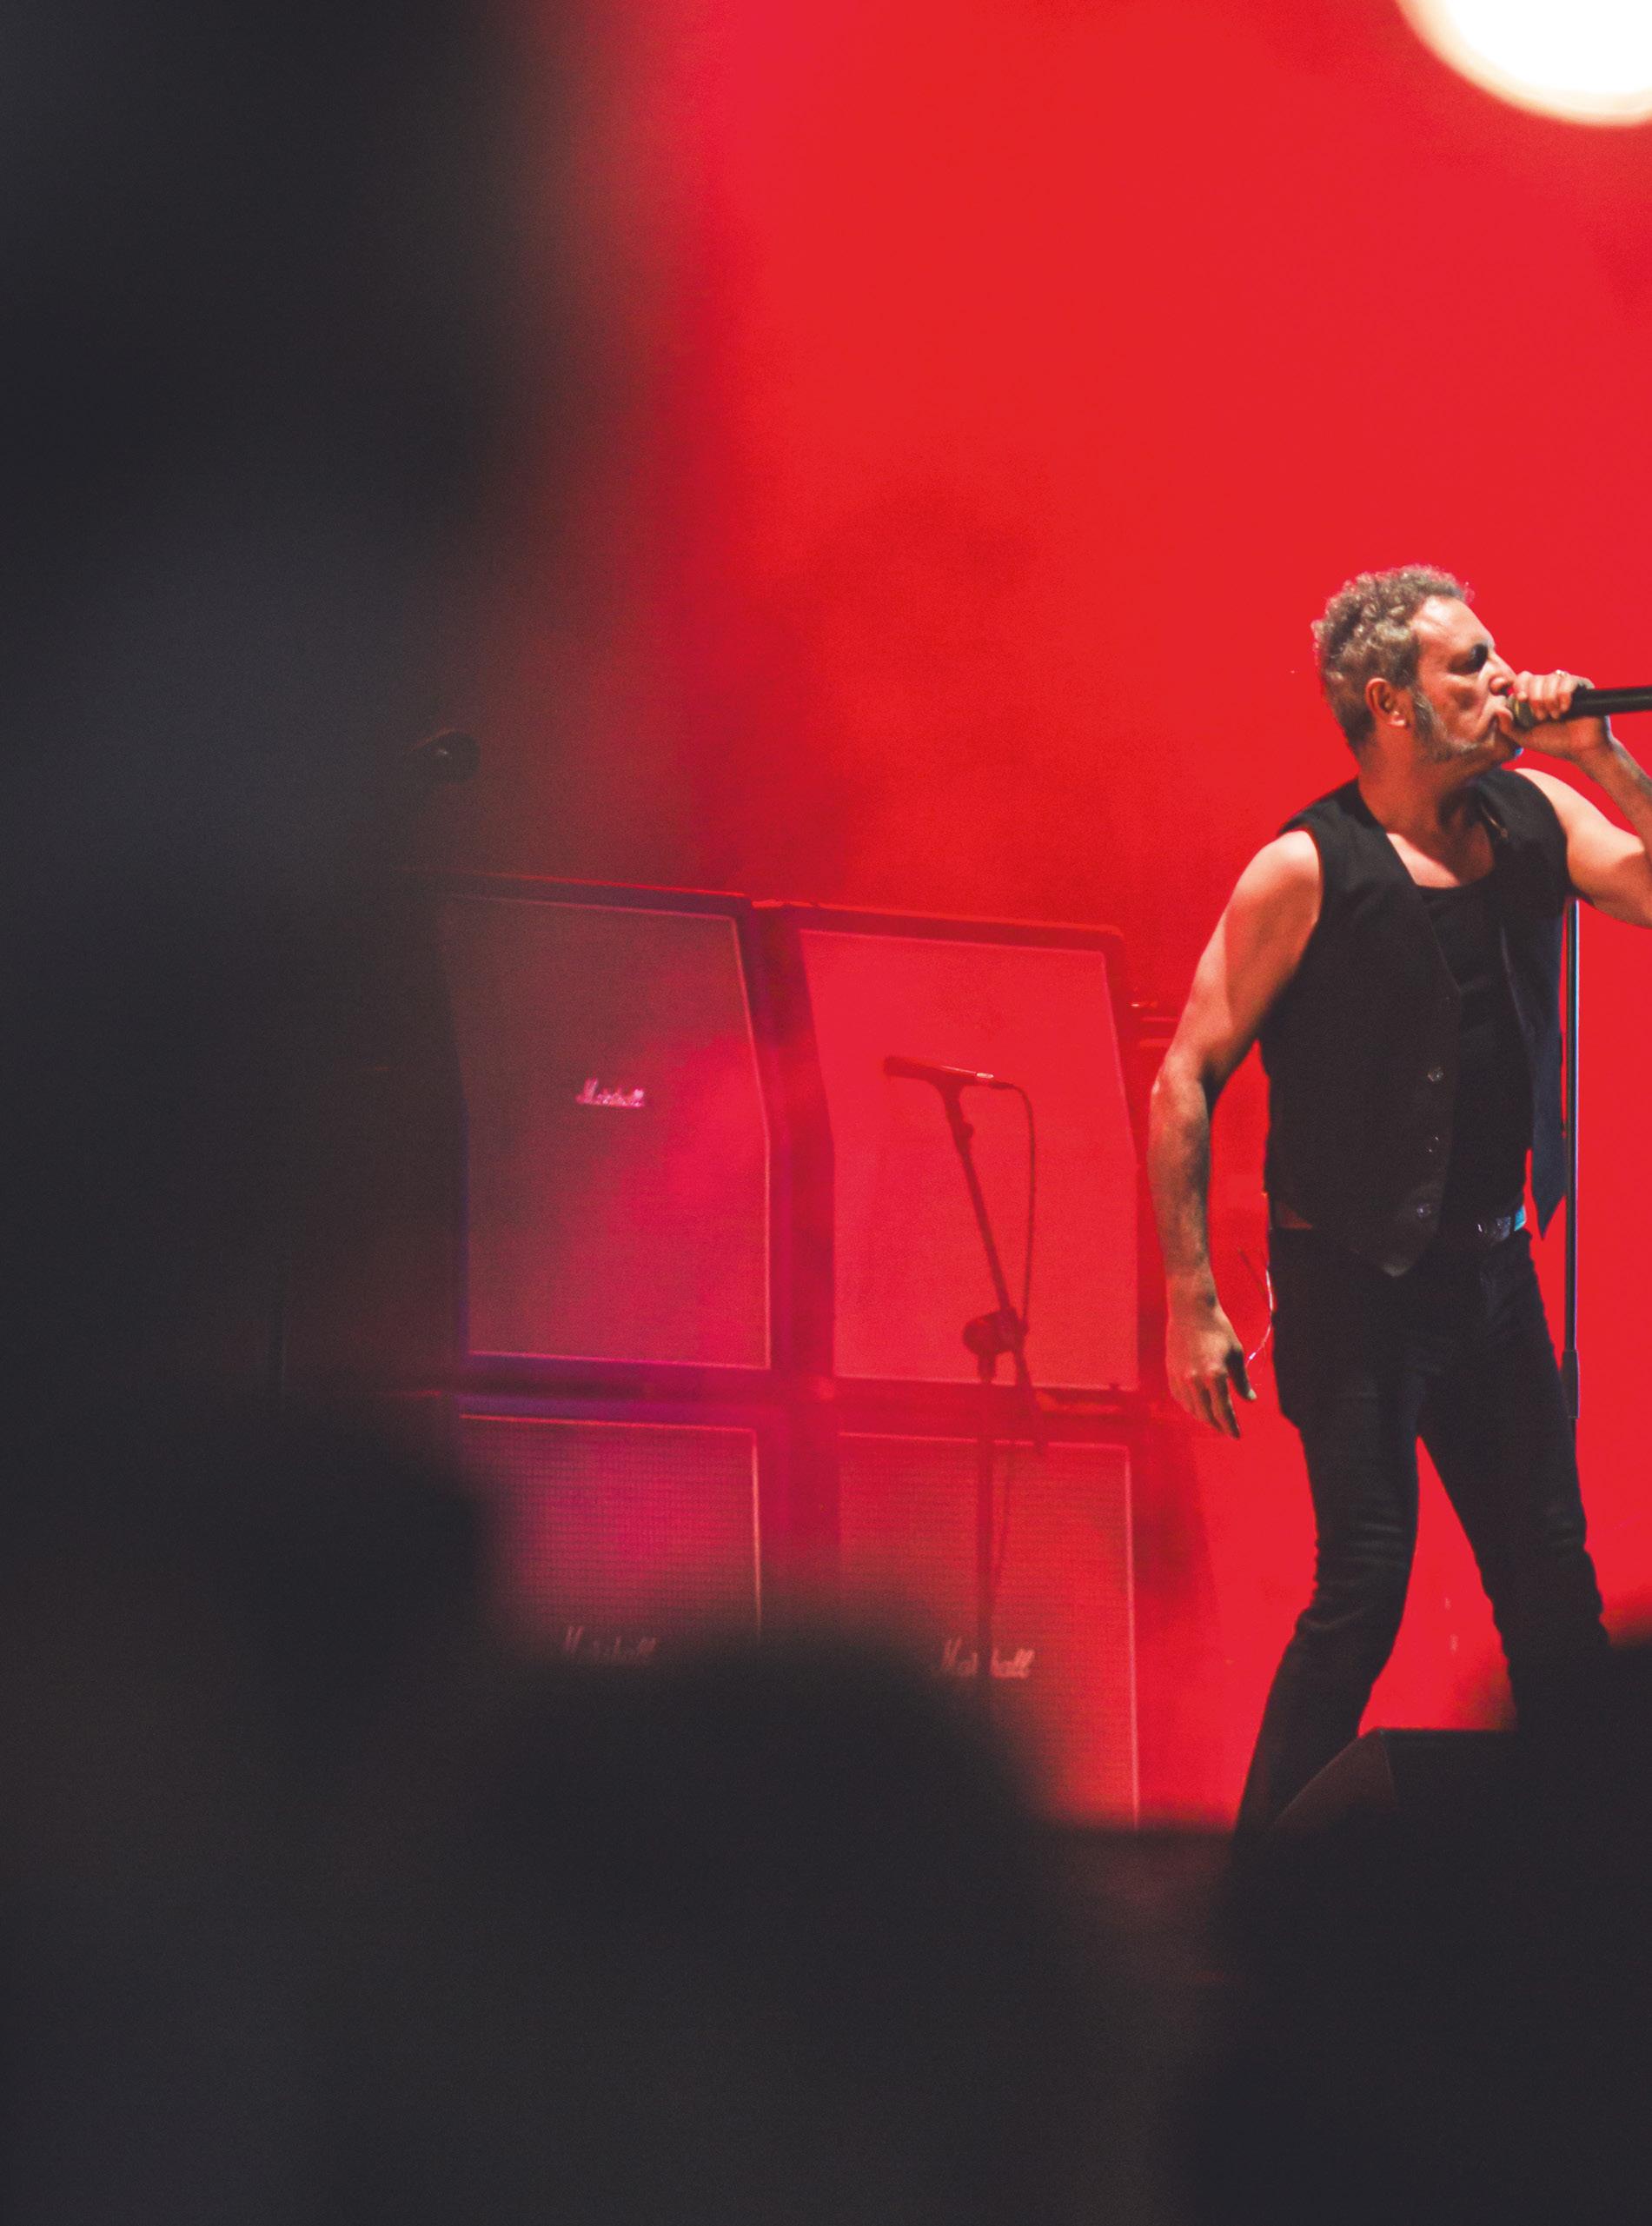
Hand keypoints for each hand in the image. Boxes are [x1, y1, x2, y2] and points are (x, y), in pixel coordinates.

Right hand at [1165, 1294, 1255, 1437]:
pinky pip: (1180, 1398)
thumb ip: (1241, 1381)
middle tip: (1227, 1430)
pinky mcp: (1170, 1372)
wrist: (1191, 1310)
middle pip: (1206, 1414)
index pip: (1223, 1411)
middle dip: (1218, 1425)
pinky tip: (1197, 1406)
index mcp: (1215, 1376)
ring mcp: (1180, 1377)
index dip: (1231, 1426)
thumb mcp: (1236, 1354)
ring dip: (1203, 1417)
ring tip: (1213, 1419)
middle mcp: (1195, 1380)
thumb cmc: (1218, 1329)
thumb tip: (1250, 1400)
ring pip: (1191, 1408)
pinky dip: (1190, 1406)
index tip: (1237, 1436)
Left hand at [1499, 670, 1612, 763]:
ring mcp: (1565, 685)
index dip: (1517, 684)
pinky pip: (1568, 680)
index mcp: (1534, 696)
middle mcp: (1549, 687)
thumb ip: (1508, 727)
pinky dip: (1563, 695)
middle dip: (1535, 698)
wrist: (1580, 750)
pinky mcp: (1582, 686)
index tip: (1520, 699)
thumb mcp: (1525, 738)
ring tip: (1555, 717)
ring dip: (1549, 699)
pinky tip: (1565, 709)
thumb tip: (1498, 708)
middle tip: (1541, 717)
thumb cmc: (1554, 743)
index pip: (1522, 679)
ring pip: (1550, 678)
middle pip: (1533, 678)